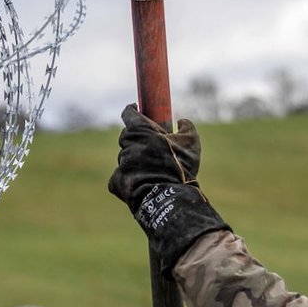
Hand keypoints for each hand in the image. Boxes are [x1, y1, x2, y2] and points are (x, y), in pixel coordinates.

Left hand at [107, 104, 228, 274]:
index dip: (133, 110)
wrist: (169, 197)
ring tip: (152, 168)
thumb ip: (187, 127)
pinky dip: (129, 178)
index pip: (129, 114)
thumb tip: (182, 121)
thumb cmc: (180, 166)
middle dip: (137, 138)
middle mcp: (126, 145)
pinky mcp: (116, 182)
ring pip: (126, 157)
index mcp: (140, 130)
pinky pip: (120, 176)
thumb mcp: (191, 142)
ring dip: (136, 159)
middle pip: (127, 136)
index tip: (137, 109)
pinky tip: (142, 181)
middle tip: (150, 144)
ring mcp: (121, 164)